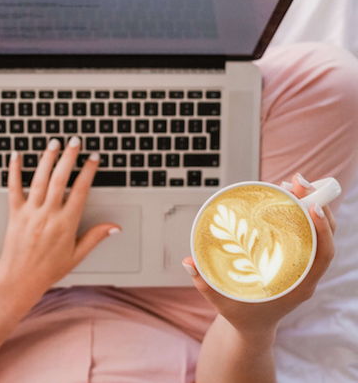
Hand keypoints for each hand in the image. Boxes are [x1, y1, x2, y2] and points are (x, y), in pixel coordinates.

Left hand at [0, 137, 121, 307]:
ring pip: (40, 179)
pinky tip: (16, 155)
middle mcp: (48, 215)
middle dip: (69, 157)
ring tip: (54, 143)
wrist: (19, 281)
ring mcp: (30, 213)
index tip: (94, 158)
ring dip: (47, 158)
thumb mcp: (77, 255)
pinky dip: (14, 170)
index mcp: (66, 224)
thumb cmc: (48, 270)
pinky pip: (14, 188)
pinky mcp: (14, 213)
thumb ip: (96, 237)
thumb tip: (115, 227)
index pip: (81, 190)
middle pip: (60, 178)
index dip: (89, 171)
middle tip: (75, 141)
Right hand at [182, 172, 335, 335]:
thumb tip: (187, 262)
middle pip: (323, 236)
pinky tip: (285, 198)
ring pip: (317, 232)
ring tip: (292, 183)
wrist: (253, 328)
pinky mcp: (295, 259)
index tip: (312, 206)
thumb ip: (203, 283)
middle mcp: (306, 274)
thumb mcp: (221, 302)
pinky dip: (300, 214)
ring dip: (309, 205)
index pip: (322, 255)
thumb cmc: (241, 315)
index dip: (322, 229)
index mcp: (298, 287)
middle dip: (316, 204)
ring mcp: (303, 266)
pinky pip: (305, 234)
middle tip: (297, 182)